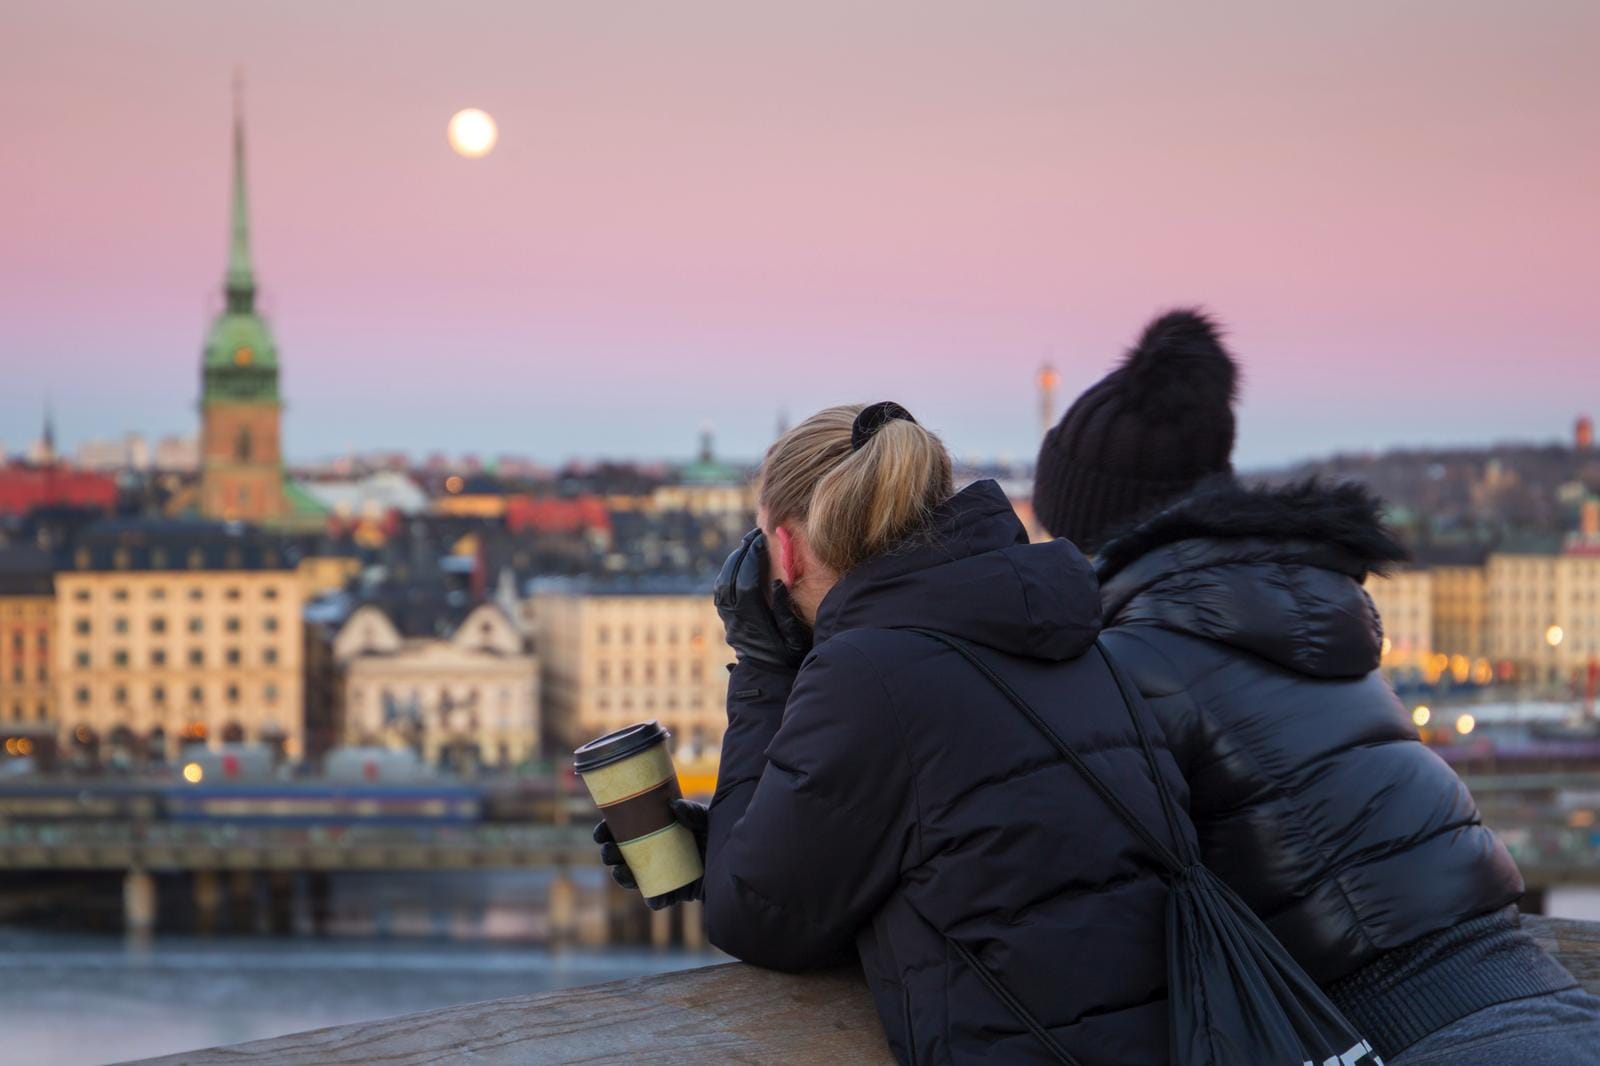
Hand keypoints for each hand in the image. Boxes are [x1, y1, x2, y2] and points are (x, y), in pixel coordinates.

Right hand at [593, 799, 708, 910]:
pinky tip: (653, 898)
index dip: (605, 832)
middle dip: (609, 855)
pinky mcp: (673, 891)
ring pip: (632, 879)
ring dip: (622, 877)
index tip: (601, 833)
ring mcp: (658, 874)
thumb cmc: (714, 831)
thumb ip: (691, 812)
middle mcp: (649, 855)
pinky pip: (659, 899)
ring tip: (621, 871)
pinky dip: (655, 900)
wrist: (734, 855)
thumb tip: (674, 806)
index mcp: (648, 833)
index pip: (619, 832)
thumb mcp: (703, 818)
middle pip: (620, 857)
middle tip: (609, 851)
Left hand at [714, 530, 811, 670]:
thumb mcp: (795, 638)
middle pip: (731, 578)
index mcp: (753, 622)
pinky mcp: (728, 620)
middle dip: (742, 554)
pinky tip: (740, 564)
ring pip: (722, 583)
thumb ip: (786, 610)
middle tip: (754, 535)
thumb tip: (779, 583)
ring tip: (747, 545)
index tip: (761, 540)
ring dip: (733, 562)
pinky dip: (729, 573)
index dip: (752, 559)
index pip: (747, 582)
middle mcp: (736, 619)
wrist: (767, 680)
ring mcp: (729, 620)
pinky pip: (721, 591)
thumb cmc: (788, 659)